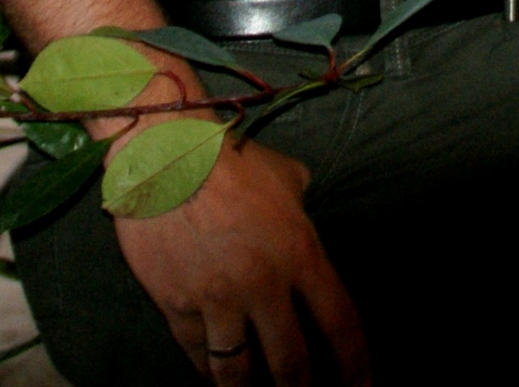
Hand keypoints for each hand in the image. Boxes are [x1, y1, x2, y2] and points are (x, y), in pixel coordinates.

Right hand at [111, 127, 368, 384]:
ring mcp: (217, 300)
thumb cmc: (230, 161)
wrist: (163, 154)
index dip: (355, 364)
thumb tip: (304, 209)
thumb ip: (301, 204)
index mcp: (300, 252)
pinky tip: (215, 377)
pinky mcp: (176, 305)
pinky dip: (208, 371)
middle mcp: (263, 284)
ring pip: (238, 372)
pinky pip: (197, 354)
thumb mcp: (284, 177)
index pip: (340, 322)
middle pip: (291, 362)